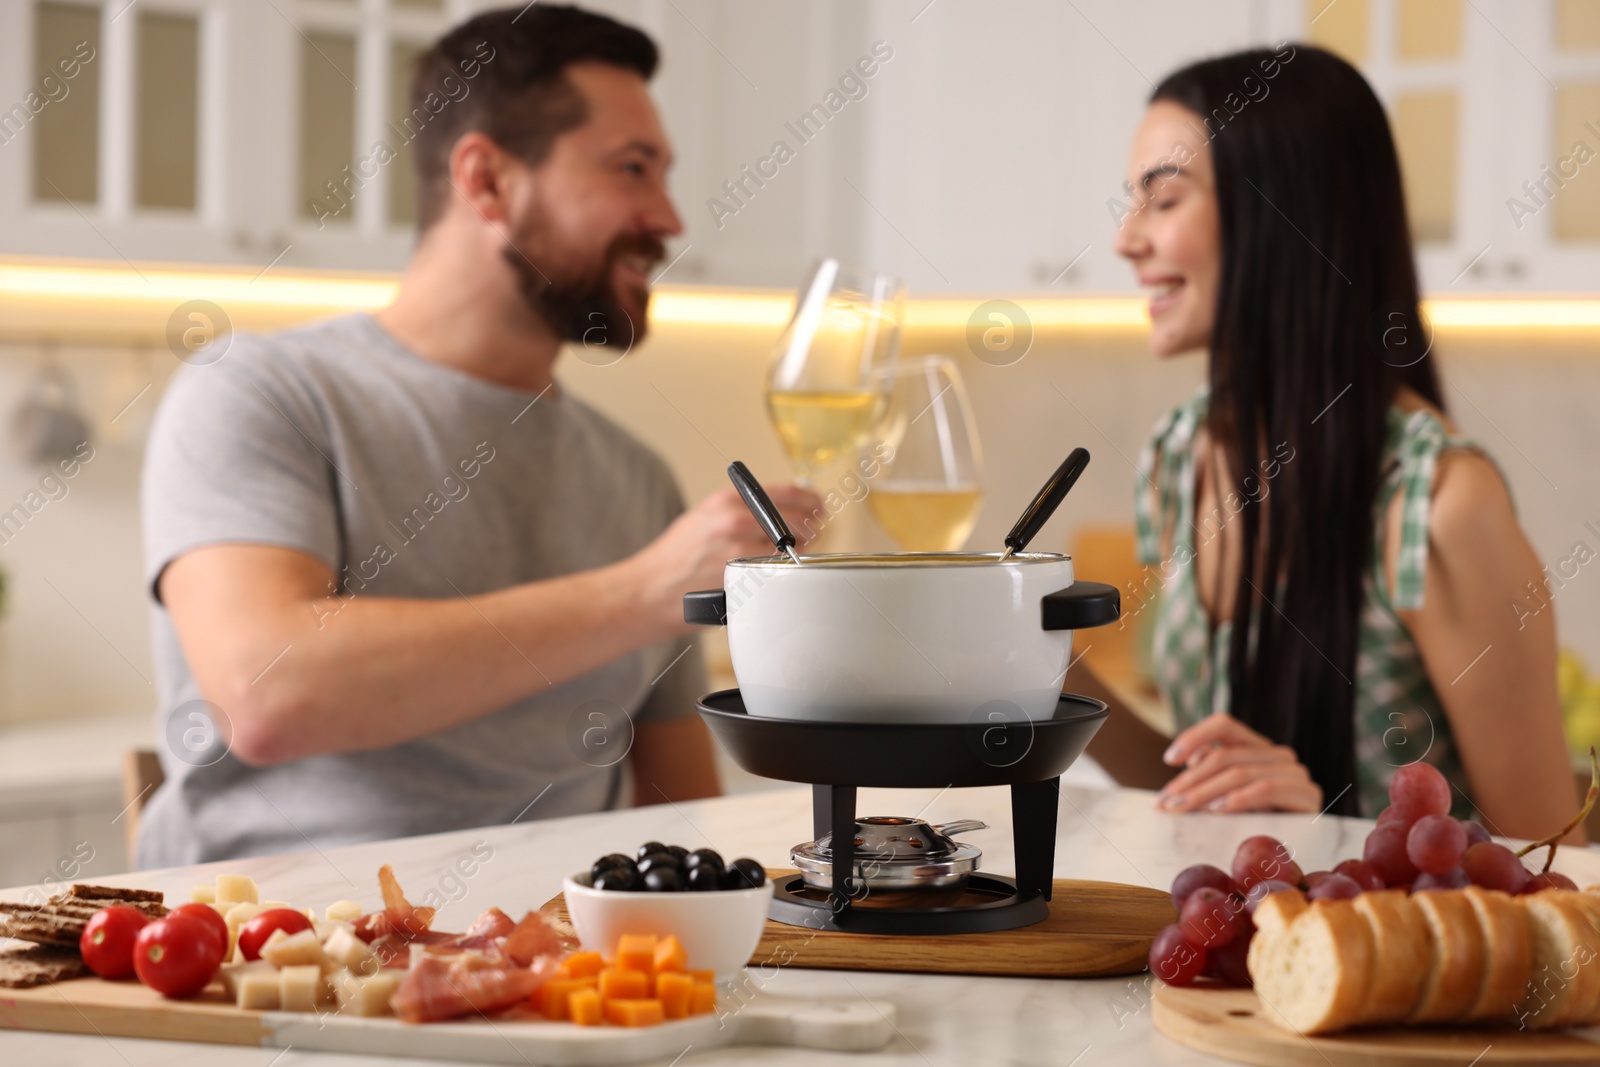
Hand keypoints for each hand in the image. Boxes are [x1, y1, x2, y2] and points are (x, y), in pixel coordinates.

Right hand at [634, 484, 821, 625]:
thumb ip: (738, 511)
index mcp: (724, 501)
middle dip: (810, 529)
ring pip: (790, 549)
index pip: (785, 492)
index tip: (819, 506)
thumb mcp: (703, 518)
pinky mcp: (740, 579)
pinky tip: (777, 574)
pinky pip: (776, 574)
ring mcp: (737, 551)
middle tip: (813, 535)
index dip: (810, 500)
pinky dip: (782, 574)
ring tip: (793, 557)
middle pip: (795, 521)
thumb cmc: (674, 559)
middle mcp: (732, 521)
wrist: (648, 590)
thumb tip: (778, 509)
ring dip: (799, 554)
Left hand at [1155, 714, 1321, 813]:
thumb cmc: (1254, 822)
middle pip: (1226, 755)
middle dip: (1190, 780)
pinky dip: (1238, 798)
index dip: (1194, 736)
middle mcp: (1277, 754)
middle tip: (1166, 802)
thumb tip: (1189, 762)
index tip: (1169, 759)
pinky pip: (1266, 789)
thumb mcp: (1225, 795)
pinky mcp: (1306, 795)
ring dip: (1205, 792)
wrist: (1298, 850)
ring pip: (1240, 773)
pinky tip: (1217, 810)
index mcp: (1256, 746)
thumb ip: (1210, 774)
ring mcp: (1294, 772)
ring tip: (1183, 809)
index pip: (1224, 724)